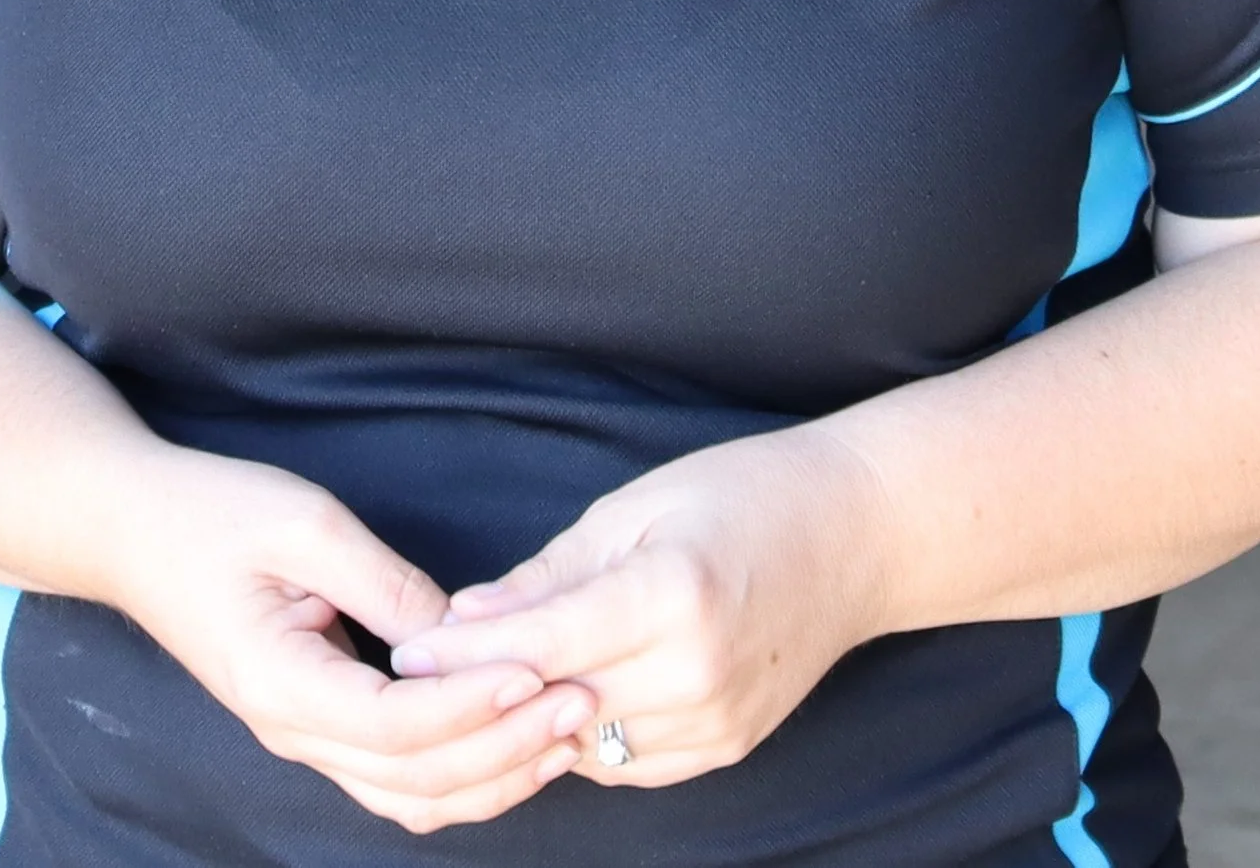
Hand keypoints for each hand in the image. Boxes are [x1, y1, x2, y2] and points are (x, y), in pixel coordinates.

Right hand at [114, 444, 595, 832]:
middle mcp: (291, 729)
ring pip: (410, 795)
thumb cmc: (211, 514)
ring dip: (492, 773)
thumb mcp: (304, 525)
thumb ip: (384, 583)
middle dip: (506, 748)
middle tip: (584, 700)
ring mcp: (302, 734)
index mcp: (281, 683)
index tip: (538, 671)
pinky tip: (513, 737)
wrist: (133, 531)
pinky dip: (460, 771)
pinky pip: (395, 777)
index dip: (473, 707)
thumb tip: (460, 631)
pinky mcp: (317, 721)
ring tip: (567, 728)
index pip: (395, 726)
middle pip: (413, 779)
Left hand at [387, 425, 892, 789]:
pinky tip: (560, 700)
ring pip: (586, 746)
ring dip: (530, 722)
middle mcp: (696, 672)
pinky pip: (629, 763)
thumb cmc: (743, 495)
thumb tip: (463, 618)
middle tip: (420, 677)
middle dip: (481, 693)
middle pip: (555, 704)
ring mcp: (717, 721)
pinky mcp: (727, 747)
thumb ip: (548, 576)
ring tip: (481, 687)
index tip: (405, 652)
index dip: (461, 653)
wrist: (854, 536)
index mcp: (672, 595)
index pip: (540, 645)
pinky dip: (586, 736)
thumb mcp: (636, 507)